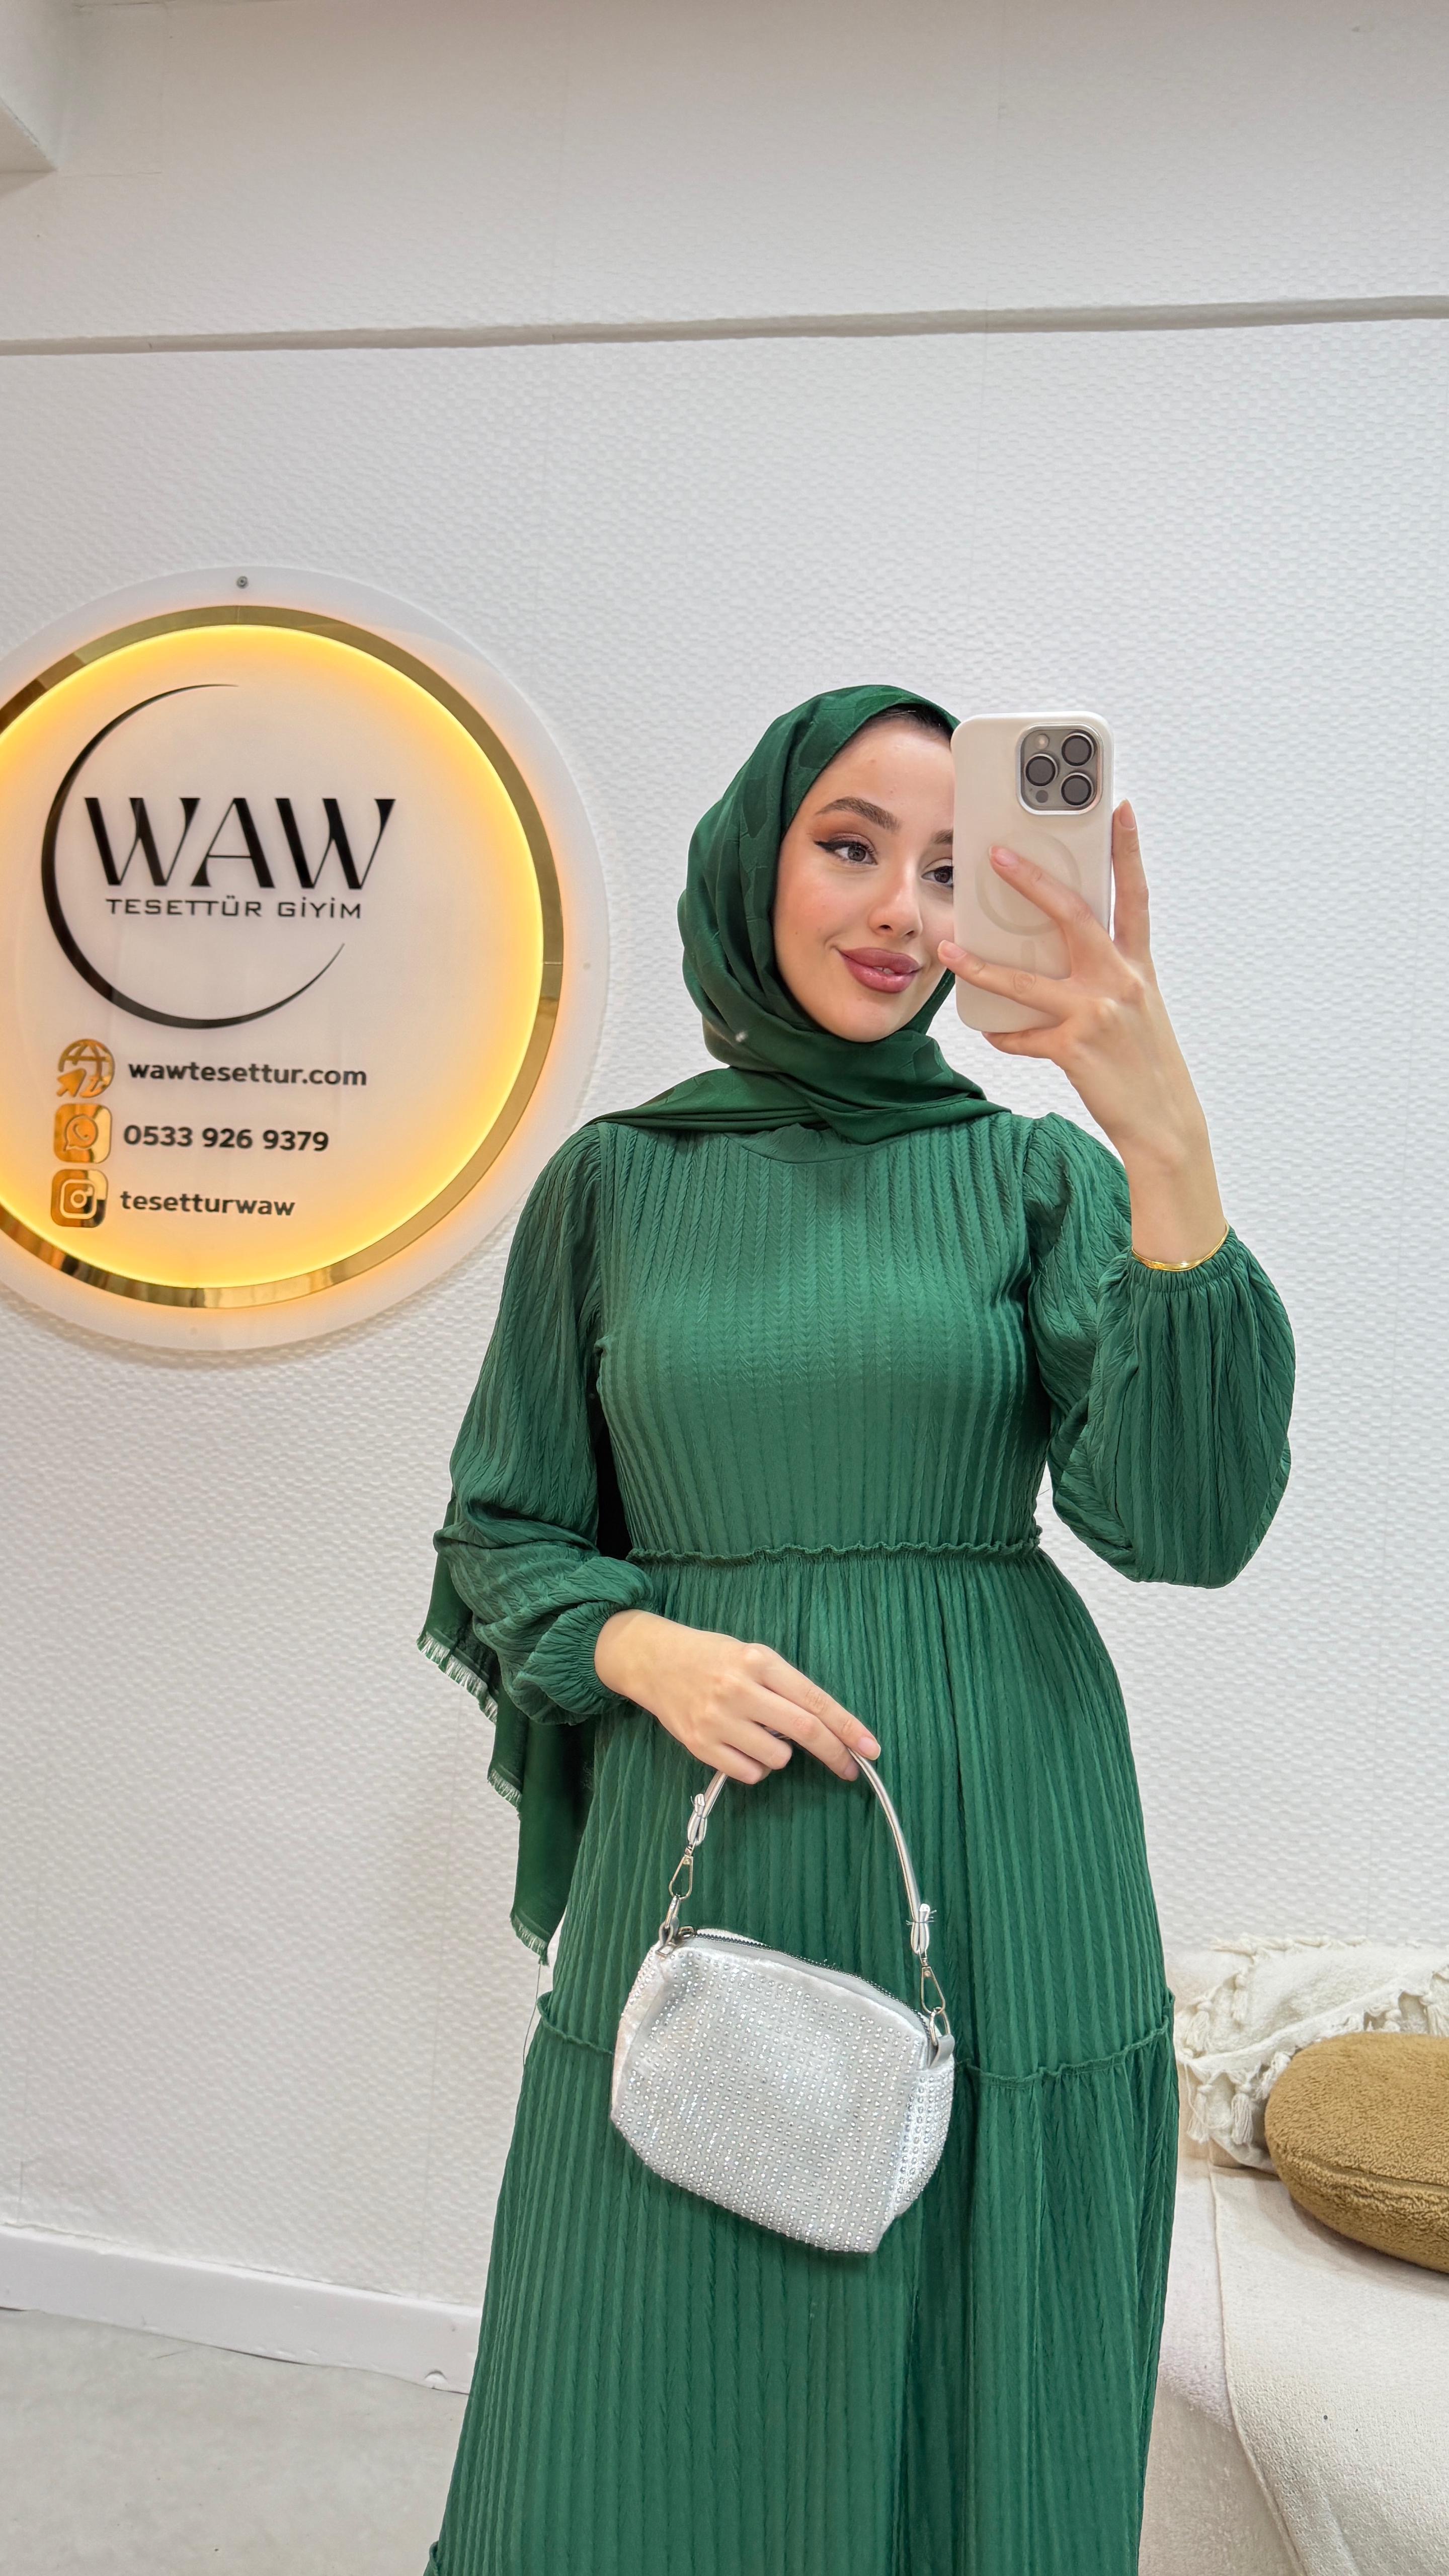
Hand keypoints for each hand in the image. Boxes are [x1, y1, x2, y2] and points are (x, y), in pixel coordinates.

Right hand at [594, 1608, 879, 1785]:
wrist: (654, 1661)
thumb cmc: (713, 1657)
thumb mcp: (753, 1656)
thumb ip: (786, 1686)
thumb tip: (826, 1728)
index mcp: (758, 1662)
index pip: (814, 1700)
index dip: (848, 1727)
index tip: (871, 1749)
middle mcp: (739, 1690)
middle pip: (804, 1731)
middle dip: (834, 1753)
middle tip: (849, 1767)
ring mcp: (717, 1720)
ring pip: (777, 1758)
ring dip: (780, 1753)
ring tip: (759, 1731)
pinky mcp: (699, 1745)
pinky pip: (749, 1773)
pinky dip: (754, 1766)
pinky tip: (739, 1744)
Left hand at [937, 801, 1227, 1262]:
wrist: (1164, 1123)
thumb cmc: (1145, 1064)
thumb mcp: (1136, 1011)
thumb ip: (1103, 978)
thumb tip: (1057, 960)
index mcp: (1138, 968)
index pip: (1134, 897)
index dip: (1128, 851)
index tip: (1118, 808)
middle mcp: (1120, 982)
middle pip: (1074, 917)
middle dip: (1035, 883)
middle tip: (999, 855)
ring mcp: (1097, 1014)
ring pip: (1028, 980)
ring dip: (983, 965)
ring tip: (951, 949)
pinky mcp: (1074, 1049)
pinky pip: (1023, 1036)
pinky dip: (1005, 1035)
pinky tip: (993, 1033)